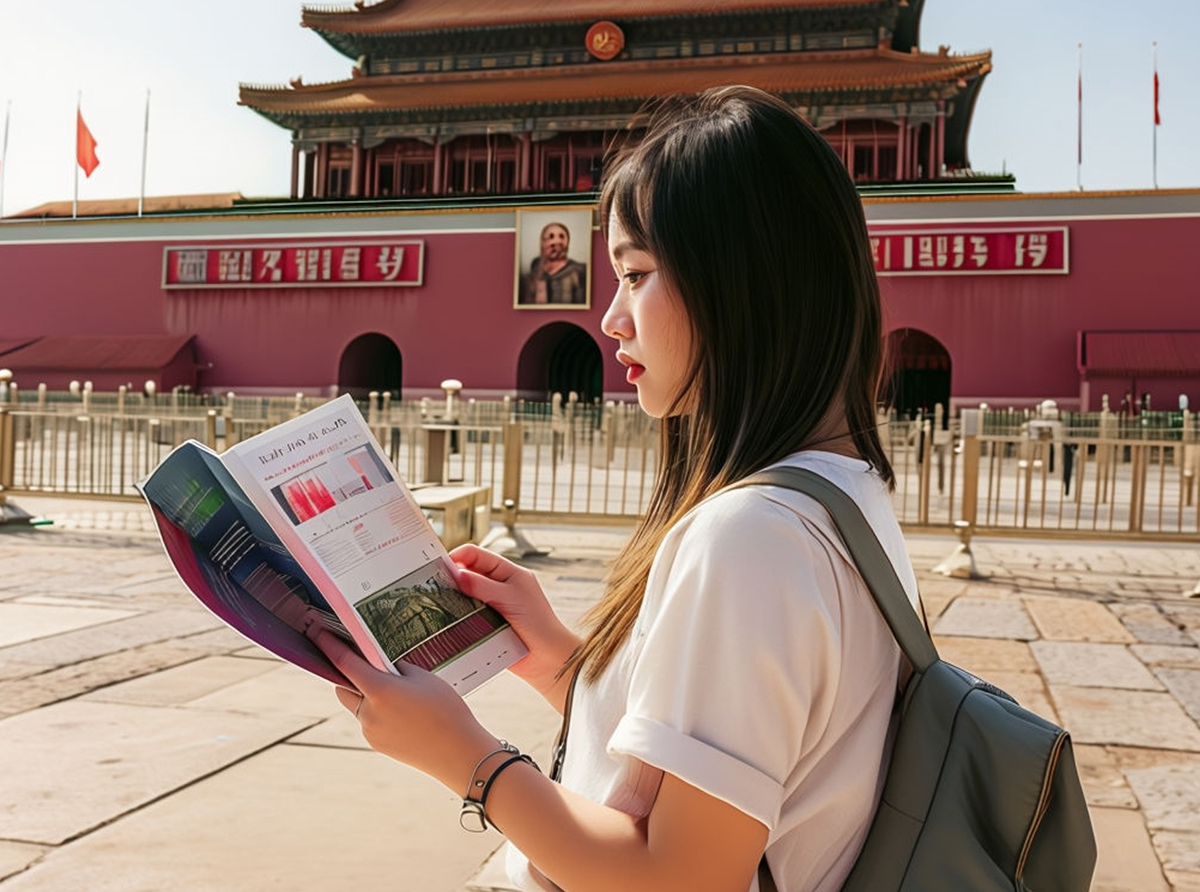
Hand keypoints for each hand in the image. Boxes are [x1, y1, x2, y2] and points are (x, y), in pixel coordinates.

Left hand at [307, 626, 496, 793]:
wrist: (458, 752)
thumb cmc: (446, 709)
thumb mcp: (424, 677)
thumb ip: (397, 668)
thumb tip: (381, 665)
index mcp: (379, 690)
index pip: (344, 662)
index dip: (329, 646)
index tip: (319, 634)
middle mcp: (368, 712)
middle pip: (342, 687)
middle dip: (347, 674)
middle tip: (363, 663)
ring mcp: (370, 731)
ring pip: (356, 705)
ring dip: (364, 694)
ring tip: (393, 690)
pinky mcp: (377, 744)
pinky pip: (368, 721)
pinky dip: (376, 711)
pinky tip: (402, 711)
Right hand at [450, 544, 581, 709]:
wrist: (547, 660)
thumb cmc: (538, 624)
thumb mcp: (510, 598)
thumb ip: (483, 586)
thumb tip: (456, 573)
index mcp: (508, 572)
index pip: (477, 555)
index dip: (458, 557)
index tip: (439, 566)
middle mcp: (498, 587)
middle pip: (467, 575)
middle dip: (451, 578)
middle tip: (432, 585)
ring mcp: (491, 606)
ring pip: (464, 597)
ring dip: (452, 599)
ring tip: (436, 603)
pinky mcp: (485, 626)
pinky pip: (465, 617)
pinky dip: (456, 618)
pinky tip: (445, 621)